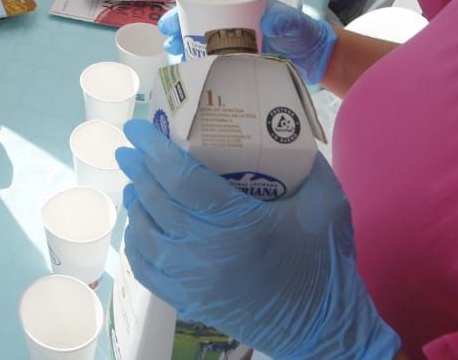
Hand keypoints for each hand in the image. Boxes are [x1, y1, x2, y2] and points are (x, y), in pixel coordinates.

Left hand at [116, 120, 400, 359]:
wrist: (324, 332)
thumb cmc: (326, 266)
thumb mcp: (328, 205)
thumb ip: (309, 163)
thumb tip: (287, 126)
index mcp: (239, 224)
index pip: (180, 178)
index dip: (153, 149)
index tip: (137, 128)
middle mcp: (207, 253)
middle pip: (156, 201)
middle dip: (138, 170)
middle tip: (129, 148)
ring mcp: (193, 282)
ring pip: (145, 235)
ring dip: (135, 205)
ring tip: (133, 183)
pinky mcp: (190, 302)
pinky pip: (146, 270)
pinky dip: (136, 243)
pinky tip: (139, 227)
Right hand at [154, 0, 335, 84]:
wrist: (313, 60)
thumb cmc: (303, 32)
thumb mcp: (294, 21)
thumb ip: (284, 19)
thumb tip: (269, 20)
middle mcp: (230, 15)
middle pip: (194, 11)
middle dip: (175, 17)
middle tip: (167, 30)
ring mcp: (229, 36)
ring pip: (195, 33)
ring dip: (179, 38)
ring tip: (171, 47)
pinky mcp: (231, 56)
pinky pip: (205, 54)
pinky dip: (191, 57)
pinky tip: (183, 63)